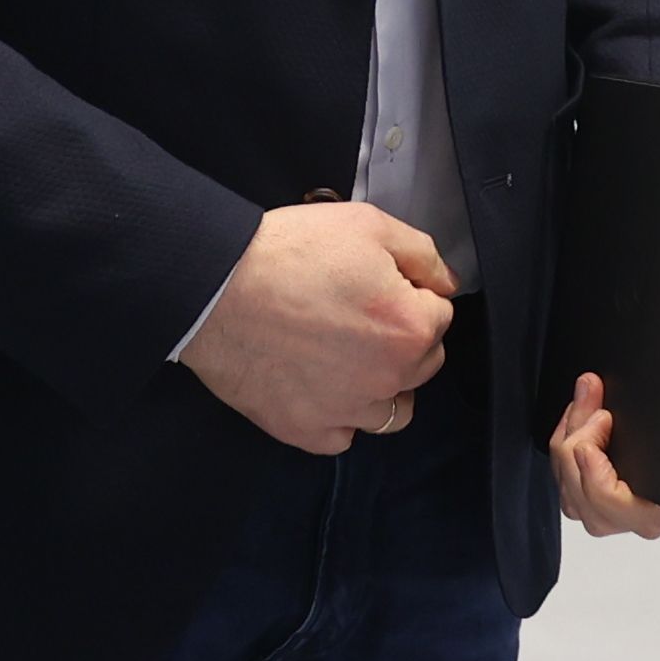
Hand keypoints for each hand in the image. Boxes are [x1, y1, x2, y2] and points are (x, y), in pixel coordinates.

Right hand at [181, 202, 454, 453]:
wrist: (215, 287)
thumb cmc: (287, 254)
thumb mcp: (368, 225)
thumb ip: (422, 254)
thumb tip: (444, 282)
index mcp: (409, 327)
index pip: (440, 314)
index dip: (411, 292)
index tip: (379, 283)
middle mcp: (387, 378)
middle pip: (422, 363)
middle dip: (402, 338)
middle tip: (357, 311)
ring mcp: (347, 410)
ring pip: (391, 410)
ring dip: (381, 384)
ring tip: (347, 356)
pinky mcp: (307, 429)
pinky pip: (343, 436)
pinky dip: (338, 416)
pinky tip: (320, 384)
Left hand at [549, 318, 659, 540]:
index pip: (643, 516)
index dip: (602, 486)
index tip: (589, 445)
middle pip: (599, 514)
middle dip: (575, 460)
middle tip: (589, 409)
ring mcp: (636, 498)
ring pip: (580, 506)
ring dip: (565, 455)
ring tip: (581, 406)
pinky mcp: (613, 488)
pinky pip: (574, 492)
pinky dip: (563, 457)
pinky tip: (577, 418)